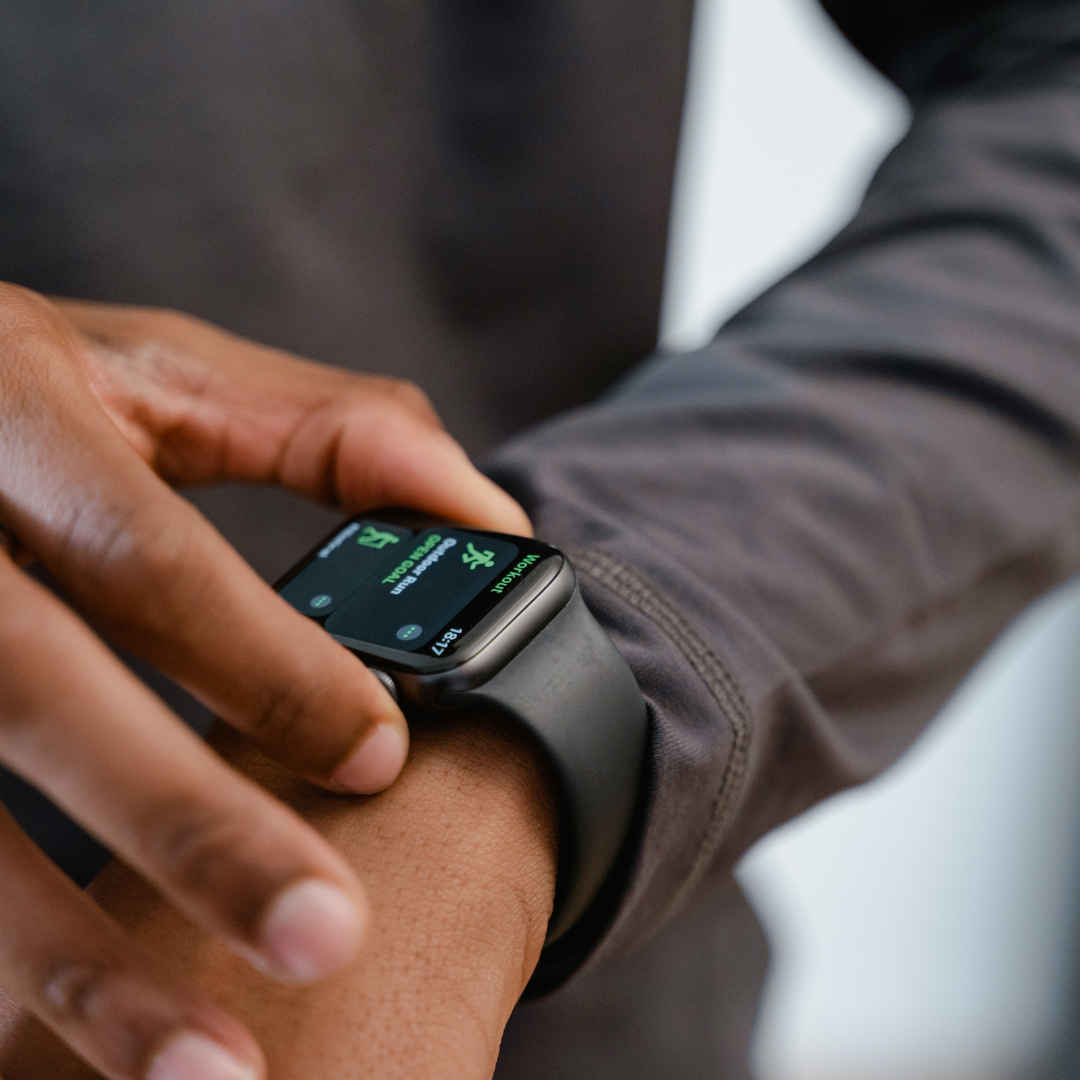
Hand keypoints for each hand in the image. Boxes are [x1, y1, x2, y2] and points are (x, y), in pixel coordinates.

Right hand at [0, 284, 530, 1078]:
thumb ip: (331, 431)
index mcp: (16, 415)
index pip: (146, 560)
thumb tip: (487, 511)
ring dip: (68, 966)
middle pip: (38, 698)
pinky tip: (67, 1058)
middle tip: (331, 938)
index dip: (265, 662)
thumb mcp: (168, 377)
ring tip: (209, 1074)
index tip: (378, 756)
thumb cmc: (42, 396)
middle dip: (187, 830)